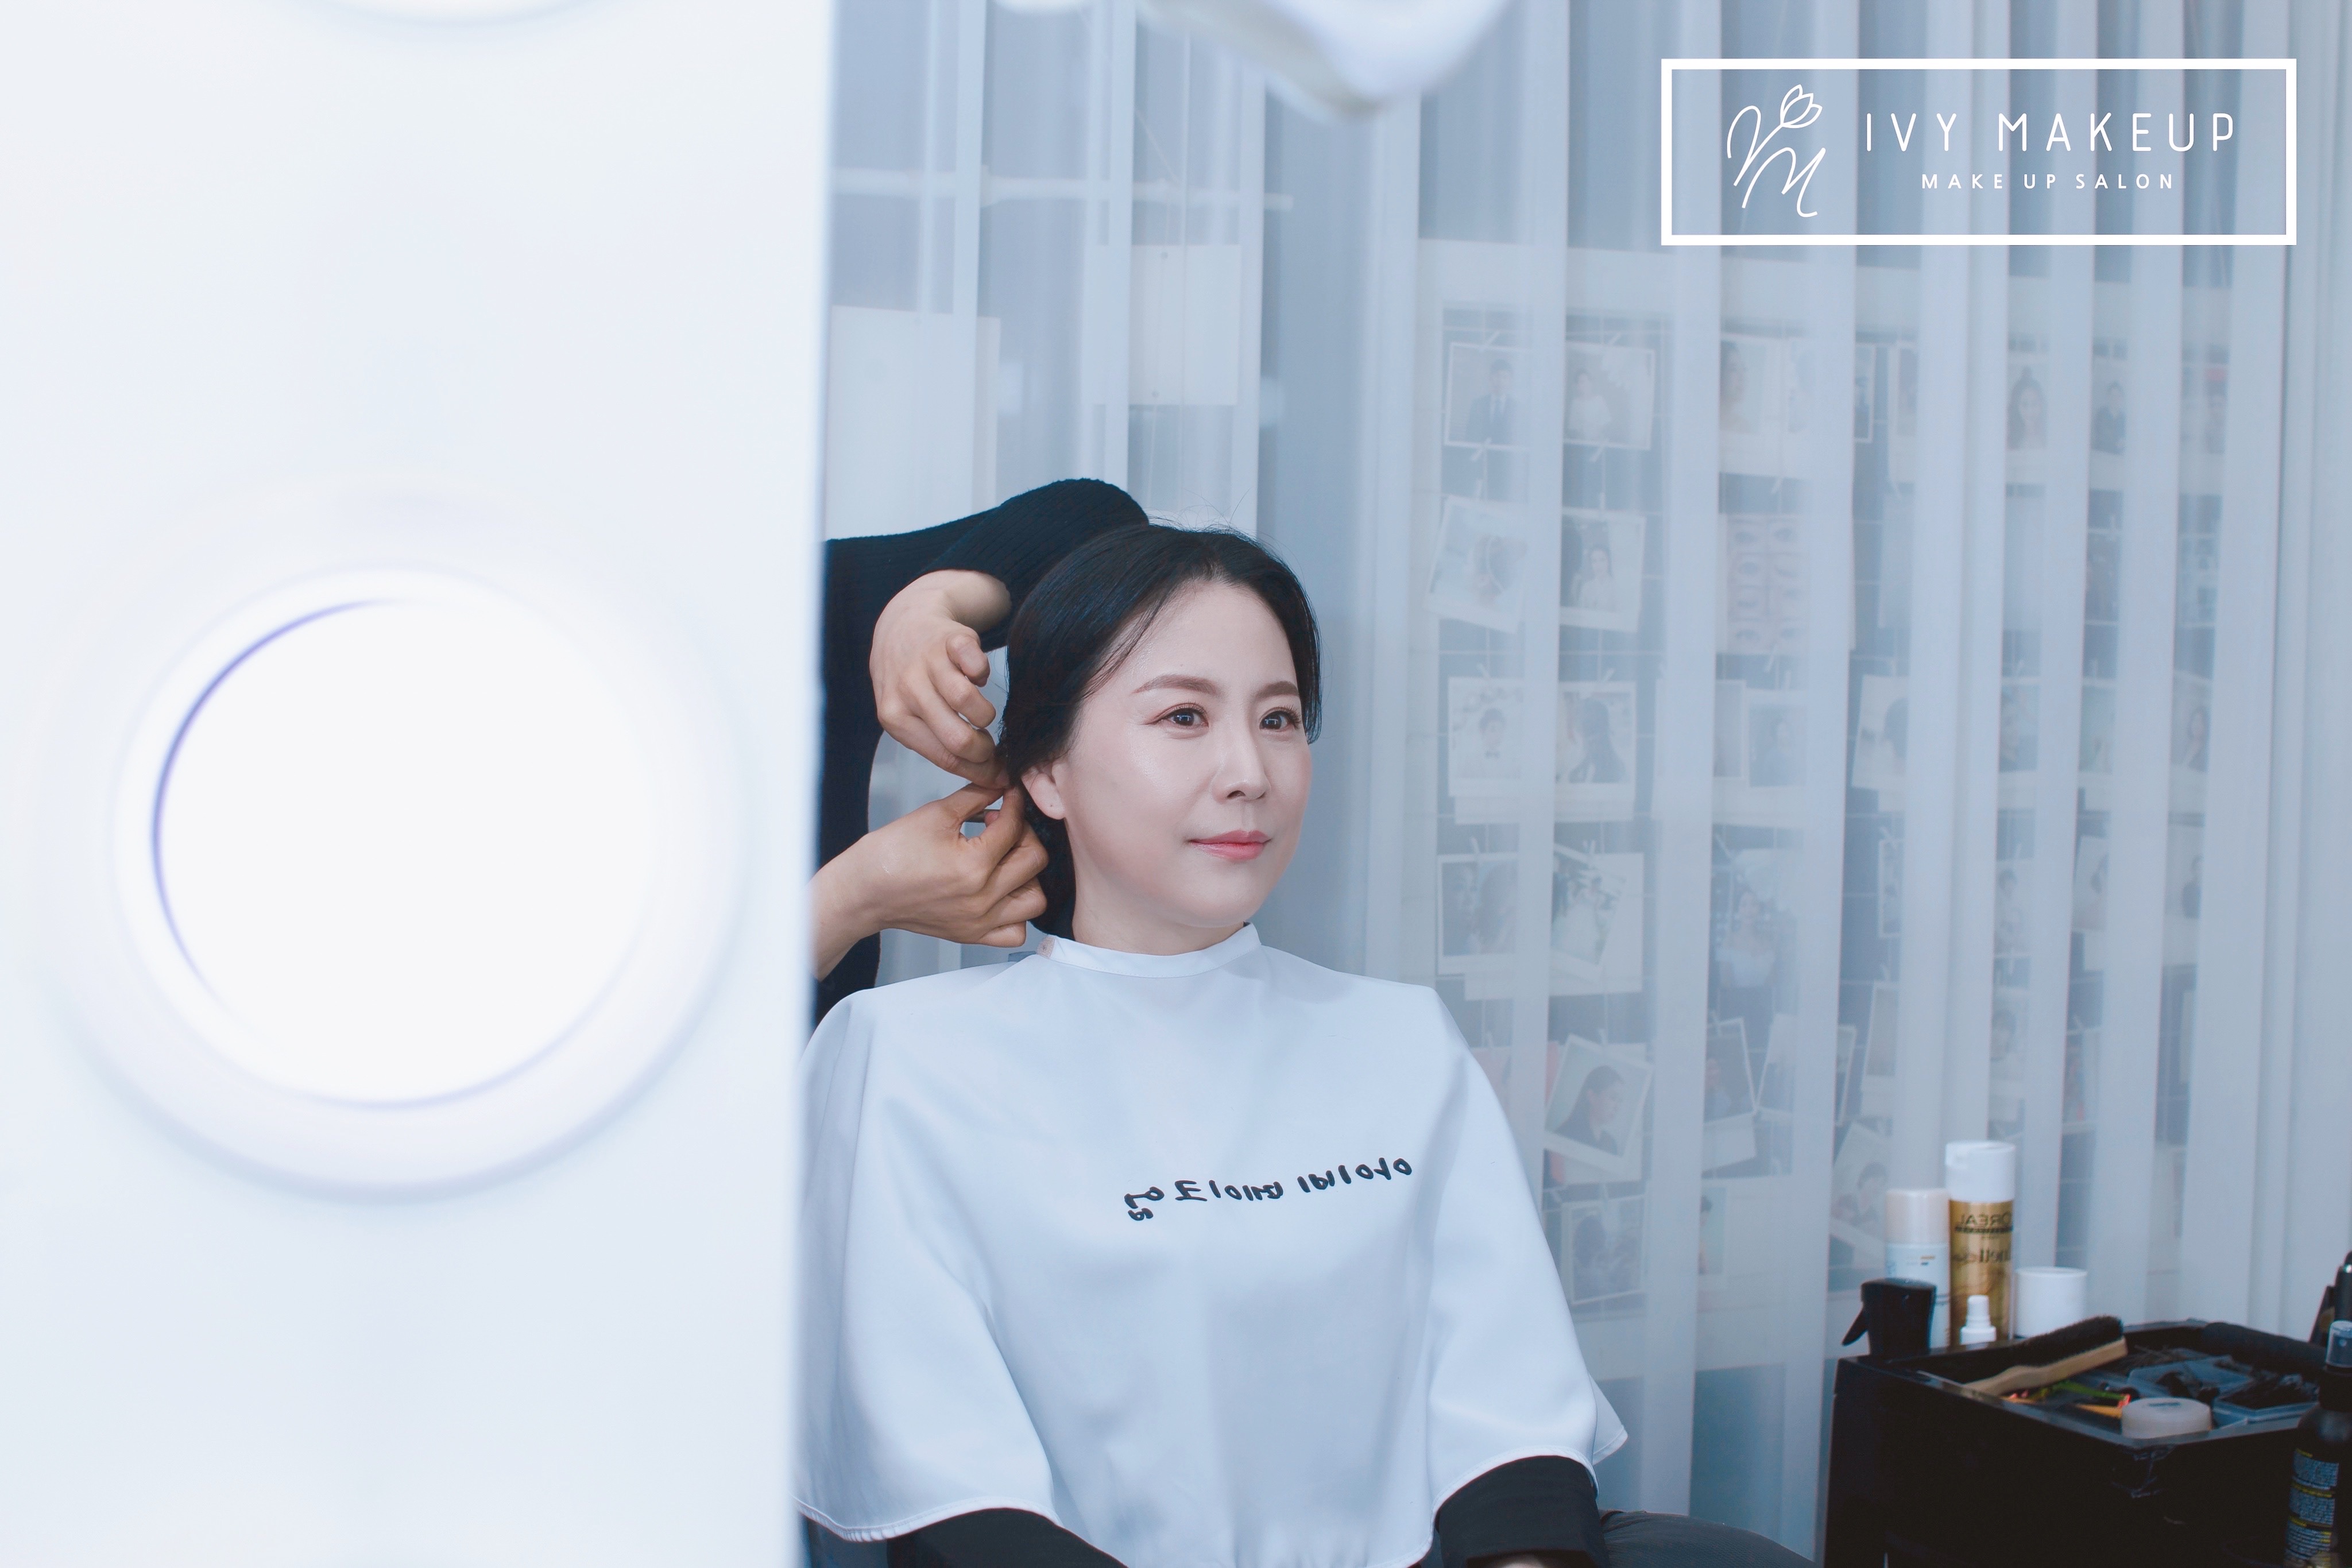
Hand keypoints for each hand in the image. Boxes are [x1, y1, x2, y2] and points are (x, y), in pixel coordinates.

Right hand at [810, 783, 1048, 977]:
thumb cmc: (891, 854)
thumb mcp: (935, 814)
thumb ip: (976, 796)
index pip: (1014, 827)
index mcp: (973, 865)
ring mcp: (980, 922)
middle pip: (1035, 861)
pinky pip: (1016, 931)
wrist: (865, 891)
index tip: (1010, 795)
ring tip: (1006, 858)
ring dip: (1029, 874)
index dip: (1015, 803)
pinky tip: (1003, 891)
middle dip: (1025, 833)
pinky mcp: (973, 935)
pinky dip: (1018, 912)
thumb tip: (1002, 784)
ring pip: (1035, 900)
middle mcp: (982, 898)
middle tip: (1005, 824)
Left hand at [871, 569, 1013, 784]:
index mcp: (895, 717)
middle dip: (985, 751)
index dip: (978, 772)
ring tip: (982, 714)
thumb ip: (937, 741)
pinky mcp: (950, 639)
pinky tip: (976, 676)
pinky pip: (977, 663)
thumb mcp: (906, 712)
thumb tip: (984, 775)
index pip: (944, 757)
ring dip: (986, 714)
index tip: (998, 777)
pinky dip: (983, 673)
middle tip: (994, 749)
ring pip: (967, 701)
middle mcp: (907, 690)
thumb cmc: (908, 677)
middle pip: (958, 737)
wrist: (903, 624)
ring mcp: (928, 662)